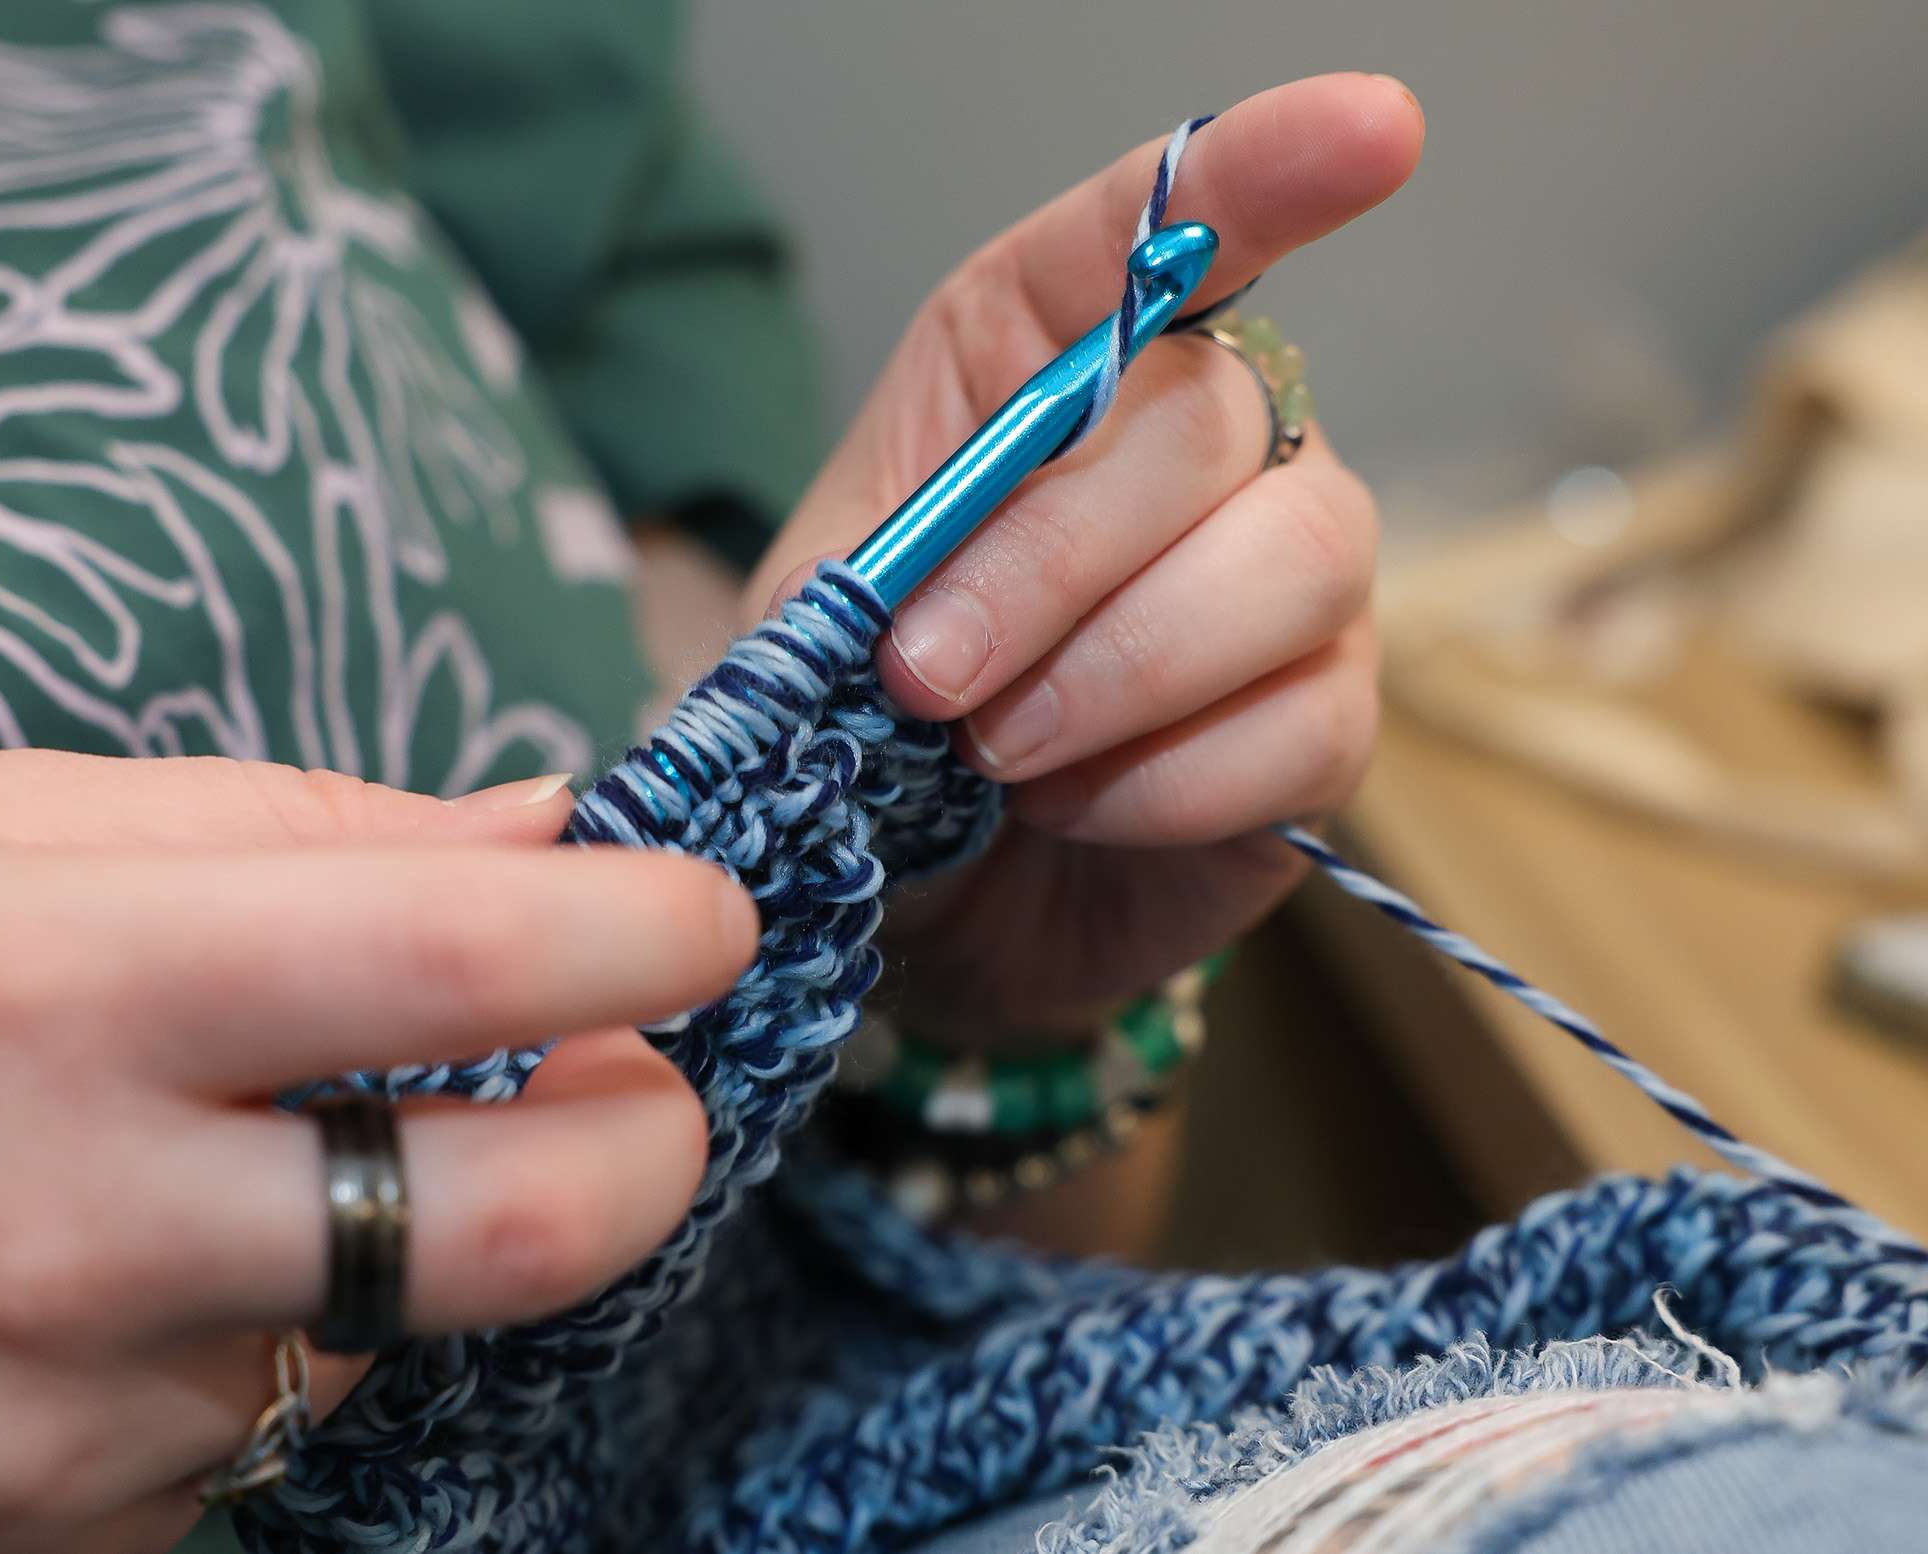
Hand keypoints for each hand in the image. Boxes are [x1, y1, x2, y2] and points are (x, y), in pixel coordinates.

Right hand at [0, 753, 752, 1553]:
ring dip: (423, 1234)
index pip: (447, 964)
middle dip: (652, 1143)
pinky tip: (150, 1280)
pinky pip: (276, 1436)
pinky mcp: (60, 1547)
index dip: (637, 934)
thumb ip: (299, 828)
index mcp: (60, 985)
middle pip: (515, 1224)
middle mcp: (75, 1223)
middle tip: (651, 1079)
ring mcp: (69, 1424)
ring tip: (275, 1154)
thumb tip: (550, 830)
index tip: (710, 912)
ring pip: (399, 1329)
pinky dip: (283, 1342)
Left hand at [750, 74, 1422, 1032]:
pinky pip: (1305, 723)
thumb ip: (890, 550)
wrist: (906, 898)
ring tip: (997, 753)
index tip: (1373, 126)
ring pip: (1294, 560)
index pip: (1169, 232)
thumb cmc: (862, 721)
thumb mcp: (818, 614)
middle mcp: (1199, 444)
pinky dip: (1162, 782)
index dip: (1263, 172)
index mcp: (1048, 364)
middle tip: (928, 679)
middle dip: (1052, 562)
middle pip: (1212, 423)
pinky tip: (1075, 808)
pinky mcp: (1327, 723)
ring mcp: (1287, 580)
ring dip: (1118, 672)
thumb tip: (962, 563)